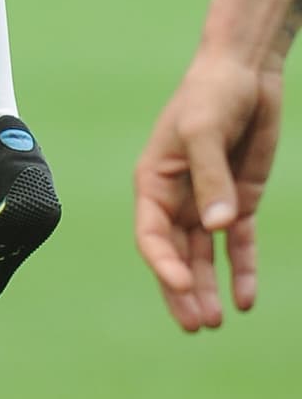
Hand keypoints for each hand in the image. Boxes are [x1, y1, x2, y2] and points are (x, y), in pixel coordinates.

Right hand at [133, 52, 282, 329]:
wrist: (245, 72)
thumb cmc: (210, 94)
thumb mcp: (203, 130)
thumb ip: (211, 178)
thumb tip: (218, 227)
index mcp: (155, 180)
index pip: (152, 233)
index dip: (163, 264)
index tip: (182, 285)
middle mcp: (178, 197)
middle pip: (176, 254)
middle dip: (182, 291)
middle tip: (196, 325)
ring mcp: (209, 202)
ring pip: (204, 256)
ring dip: (208, 288)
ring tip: (215, 322)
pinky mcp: (239, 202)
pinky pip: (238, 245)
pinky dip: (241, 271)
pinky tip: (245, 299)